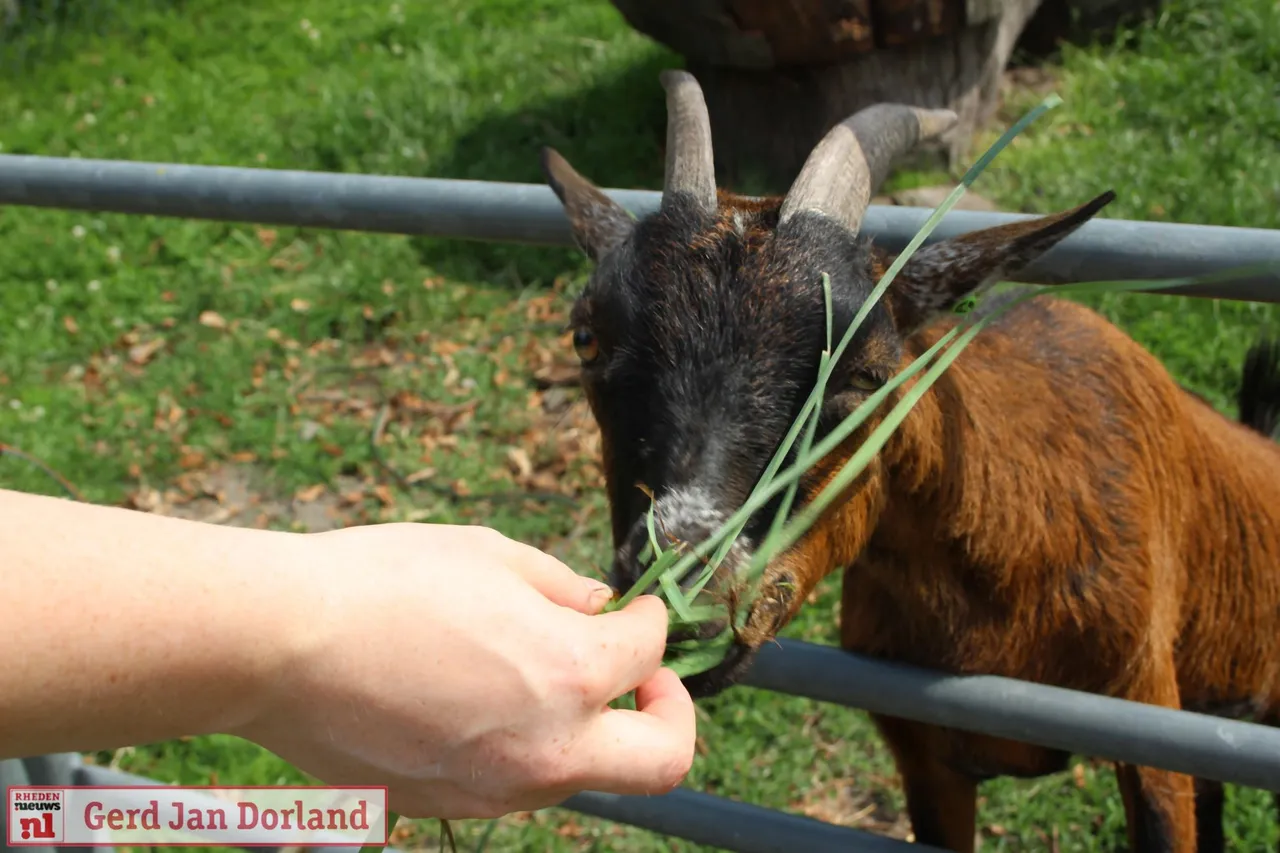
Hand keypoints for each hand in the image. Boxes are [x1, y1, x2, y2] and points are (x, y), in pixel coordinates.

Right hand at [235, 522, 695, 819]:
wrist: (277, 644)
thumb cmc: (383, 582)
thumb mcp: (490, 556)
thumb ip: (562, 587)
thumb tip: (598, 607)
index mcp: (569, 676)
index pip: (650, 652)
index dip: (651, 620)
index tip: (635, 608)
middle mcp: (546, 750)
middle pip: (663, 762)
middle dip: (671, 714)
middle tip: (645, 677)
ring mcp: (494, 792)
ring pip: (582, 775)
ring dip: (589, 729)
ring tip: (544, 676)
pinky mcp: (444, 807)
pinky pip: (512, 785)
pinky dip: (523, 747)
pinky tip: (481, 701)